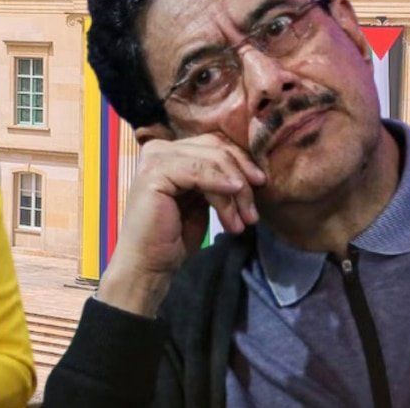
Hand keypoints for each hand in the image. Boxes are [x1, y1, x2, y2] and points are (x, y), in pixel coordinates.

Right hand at [97, 133, 263, 316]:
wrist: (148, 264)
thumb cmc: (174, 237)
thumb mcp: (202, 201)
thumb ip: (216, 179)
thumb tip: (252, 170)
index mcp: (171, 151)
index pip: (215, 144)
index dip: (242, 161)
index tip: (261, 184)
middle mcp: (160, 148)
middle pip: (216, 148)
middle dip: (242, 177)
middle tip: (253, 211)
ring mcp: (155, 158)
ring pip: (212, 161)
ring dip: (235, 190)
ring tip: (244, 220)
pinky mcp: (155, 172)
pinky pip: (199, 172)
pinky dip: (221, 185)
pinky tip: (233, 199)